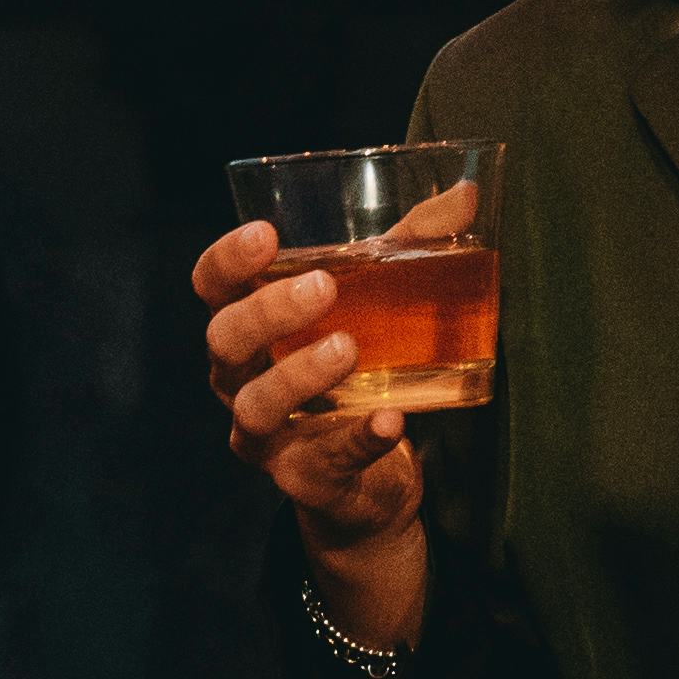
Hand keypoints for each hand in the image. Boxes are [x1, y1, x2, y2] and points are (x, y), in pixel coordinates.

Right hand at [188, 215, 435, 643]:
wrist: (369, 481)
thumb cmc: (360, 373)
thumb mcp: (379, 306)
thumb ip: (410, 251)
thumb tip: (465, 196)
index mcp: (251, 329)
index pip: (213, 289)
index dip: (227, 261)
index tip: (266, 234)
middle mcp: (242, 381)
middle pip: (225, 342)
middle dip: (266, 312)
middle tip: (323, 287)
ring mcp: (267, 436)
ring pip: (256, 406)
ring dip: (299, 374)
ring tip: (348, 347)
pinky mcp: (305, 479)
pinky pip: (324, 460)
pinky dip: (357, 438)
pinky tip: (388, 418)